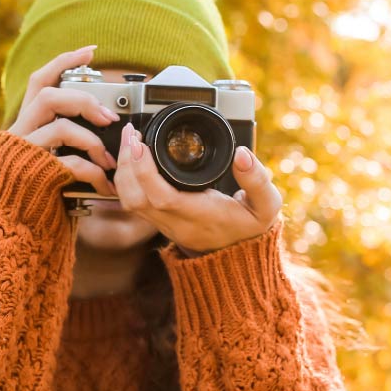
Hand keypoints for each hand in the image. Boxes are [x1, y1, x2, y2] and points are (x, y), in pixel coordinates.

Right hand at [5, 45, 119, 196]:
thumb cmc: (42, 198)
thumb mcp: (56, 161)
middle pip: (49, 96)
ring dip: (92, 140)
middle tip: (110, 116)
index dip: (64, 62)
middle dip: (85, 101)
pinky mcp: (33, 175)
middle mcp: (17, 134)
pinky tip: (106, 185)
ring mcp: (22, 154)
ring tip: (109, 159)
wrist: (19, 236)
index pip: (41, 81)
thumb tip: (107, 122)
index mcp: (25, 125)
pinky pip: (69, 163)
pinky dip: (94, 172)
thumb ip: (69, 138)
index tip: (92, 51)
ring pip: (59, 125)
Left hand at [113, 122, 282, 253]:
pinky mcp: (159, 222)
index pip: (163, 197)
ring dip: (123, 170)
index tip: (142, 143)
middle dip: (127, 164)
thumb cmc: (251, 228)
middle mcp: (177, 224)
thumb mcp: (267, 205)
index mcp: (201, 216)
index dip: (146, 170)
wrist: (241, 257)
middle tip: (131, 134)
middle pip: (135, 199)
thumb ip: (258, 180)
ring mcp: (165, 225)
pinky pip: (133, 203)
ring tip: (130, 141)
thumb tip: (242, 154)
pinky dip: (127, 179)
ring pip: (129, 202)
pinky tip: (132, 158)